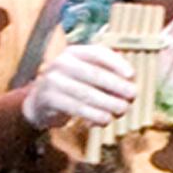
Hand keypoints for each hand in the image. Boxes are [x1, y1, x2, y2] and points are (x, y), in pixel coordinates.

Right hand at [22, 45, 136, 134]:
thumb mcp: (85, 74)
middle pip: (94, 74)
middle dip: (116, 85)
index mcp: (73, 52)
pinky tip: (105, 120)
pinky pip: (76, 108)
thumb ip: (106, 75)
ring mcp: (53, 80)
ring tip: (122, 110)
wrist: (39, 102)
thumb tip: (130, 83)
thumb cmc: (72, 87)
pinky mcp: (49, 99)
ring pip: (86, 93)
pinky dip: (93, 115)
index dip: (117, 63)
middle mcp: (62, 63)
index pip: (98, 53)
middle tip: (132, 95)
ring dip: (108, 103)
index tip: (132, 75)